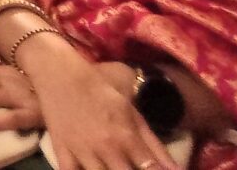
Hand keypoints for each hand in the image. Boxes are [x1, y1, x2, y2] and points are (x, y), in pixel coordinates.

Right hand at [27, 54, 178, 169]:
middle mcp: (106, 148)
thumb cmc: (101, 90)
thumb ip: (154, 144)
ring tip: (112, 167)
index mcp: (127, 137)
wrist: (60, 76)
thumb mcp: (132, 113)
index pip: (150, 169)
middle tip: (130, 166)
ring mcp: (82, 152)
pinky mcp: (61, 151)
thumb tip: (175, 169)